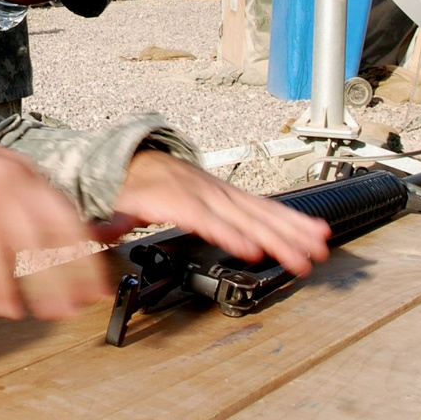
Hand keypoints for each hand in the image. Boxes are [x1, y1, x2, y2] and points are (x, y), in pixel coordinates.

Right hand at [0, 122, 107, 320]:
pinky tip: (2, 304)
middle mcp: (16, 175)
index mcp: (25, 172)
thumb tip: (43, 242)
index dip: (85, 255)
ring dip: (39, 283)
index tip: (96, 286)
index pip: (68, 217)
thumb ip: (18, 204)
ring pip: (26, 241)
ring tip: (48, 313)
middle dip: (70, 273)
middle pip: (55, 230)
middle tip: (77, 307)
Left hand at [101, 151, 330, 277]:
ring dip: (293, 229)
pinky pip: (264, 207)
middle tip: (302, 258)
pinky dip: (291, 218)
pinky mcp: (232, 196)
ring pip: (261, 211)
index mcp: (174, 197)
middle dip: (276, 238)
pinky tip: (313, 230)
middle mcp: (205, 192)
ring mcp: (221, 192)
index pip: (204, 217)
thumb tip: (100, 233)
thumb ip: (110, 222)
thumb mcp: (113, 204)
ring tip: (320, 245)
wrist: (137, 161)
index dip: (227, 233)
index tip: (250, 250)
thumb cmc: (128, 187)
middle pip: (243, 216)